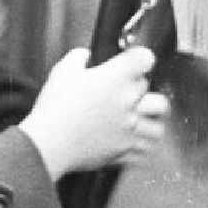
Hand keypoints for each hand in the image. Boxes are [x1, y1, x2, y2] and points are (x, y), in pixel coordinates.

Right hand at [18, 45, 168, 181]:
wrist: (48, 143)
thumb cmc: (55, 107)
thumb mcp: (63, 70)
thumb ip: (79, 57)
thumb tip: (86, 56)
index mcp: (116, 78)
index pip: (146, 59)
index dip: (140, 57)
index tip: (133, 60)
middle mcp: (129, 103)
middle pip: (157, 93)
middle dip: (143, 90)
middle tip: (128, 91)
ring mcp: (129, 130)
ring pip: (158, 126)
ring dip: (150, 121)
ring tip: (139, 118)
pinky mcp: (124, 151)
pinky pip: (145, 150)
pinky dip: (142, 144)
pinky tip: (131, 138)